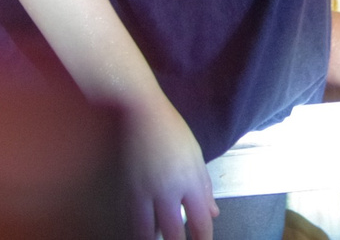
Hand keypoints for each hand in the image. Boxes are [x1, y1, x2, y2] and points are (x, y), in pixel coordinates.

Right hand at [127, 92, 215, 239]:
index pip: (201, 222)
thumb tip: (213, 213)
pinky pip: (132, 217)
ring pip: (146, 231)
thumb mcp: (196, 156)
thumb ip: (204, 187)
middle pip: (173, 234)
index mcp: (190, 180)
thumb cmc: (172, 130)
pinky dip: (138, 227)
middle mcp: (168, 189)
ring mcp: (145, 190)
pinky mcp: (126, 186)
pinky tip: (143, 230)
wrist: (141, 112)